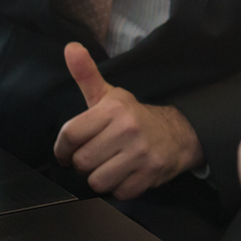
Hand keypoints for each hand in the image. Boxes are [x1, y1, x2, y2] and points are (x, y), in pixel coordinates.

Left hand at [51, 44, 204, 199]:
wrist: (178, 133)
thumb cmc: (133, 116)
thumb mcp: (109, 95)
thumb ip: (86, 74)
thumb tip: (70, 47)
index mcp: (113, 109)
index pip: (70, 136)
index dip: (62, 149)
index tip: (66, 152)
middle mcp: (127, 130)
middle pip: (82, 162)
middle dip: (84, 163)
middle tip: (95, 156)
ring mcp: (141, 154)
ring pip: (98, 181)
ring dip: (100, 177)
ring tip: (109, 165)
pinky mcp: (150, 175)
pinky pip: (118, 193)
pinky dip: (119, 188)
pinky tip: (125, 173)